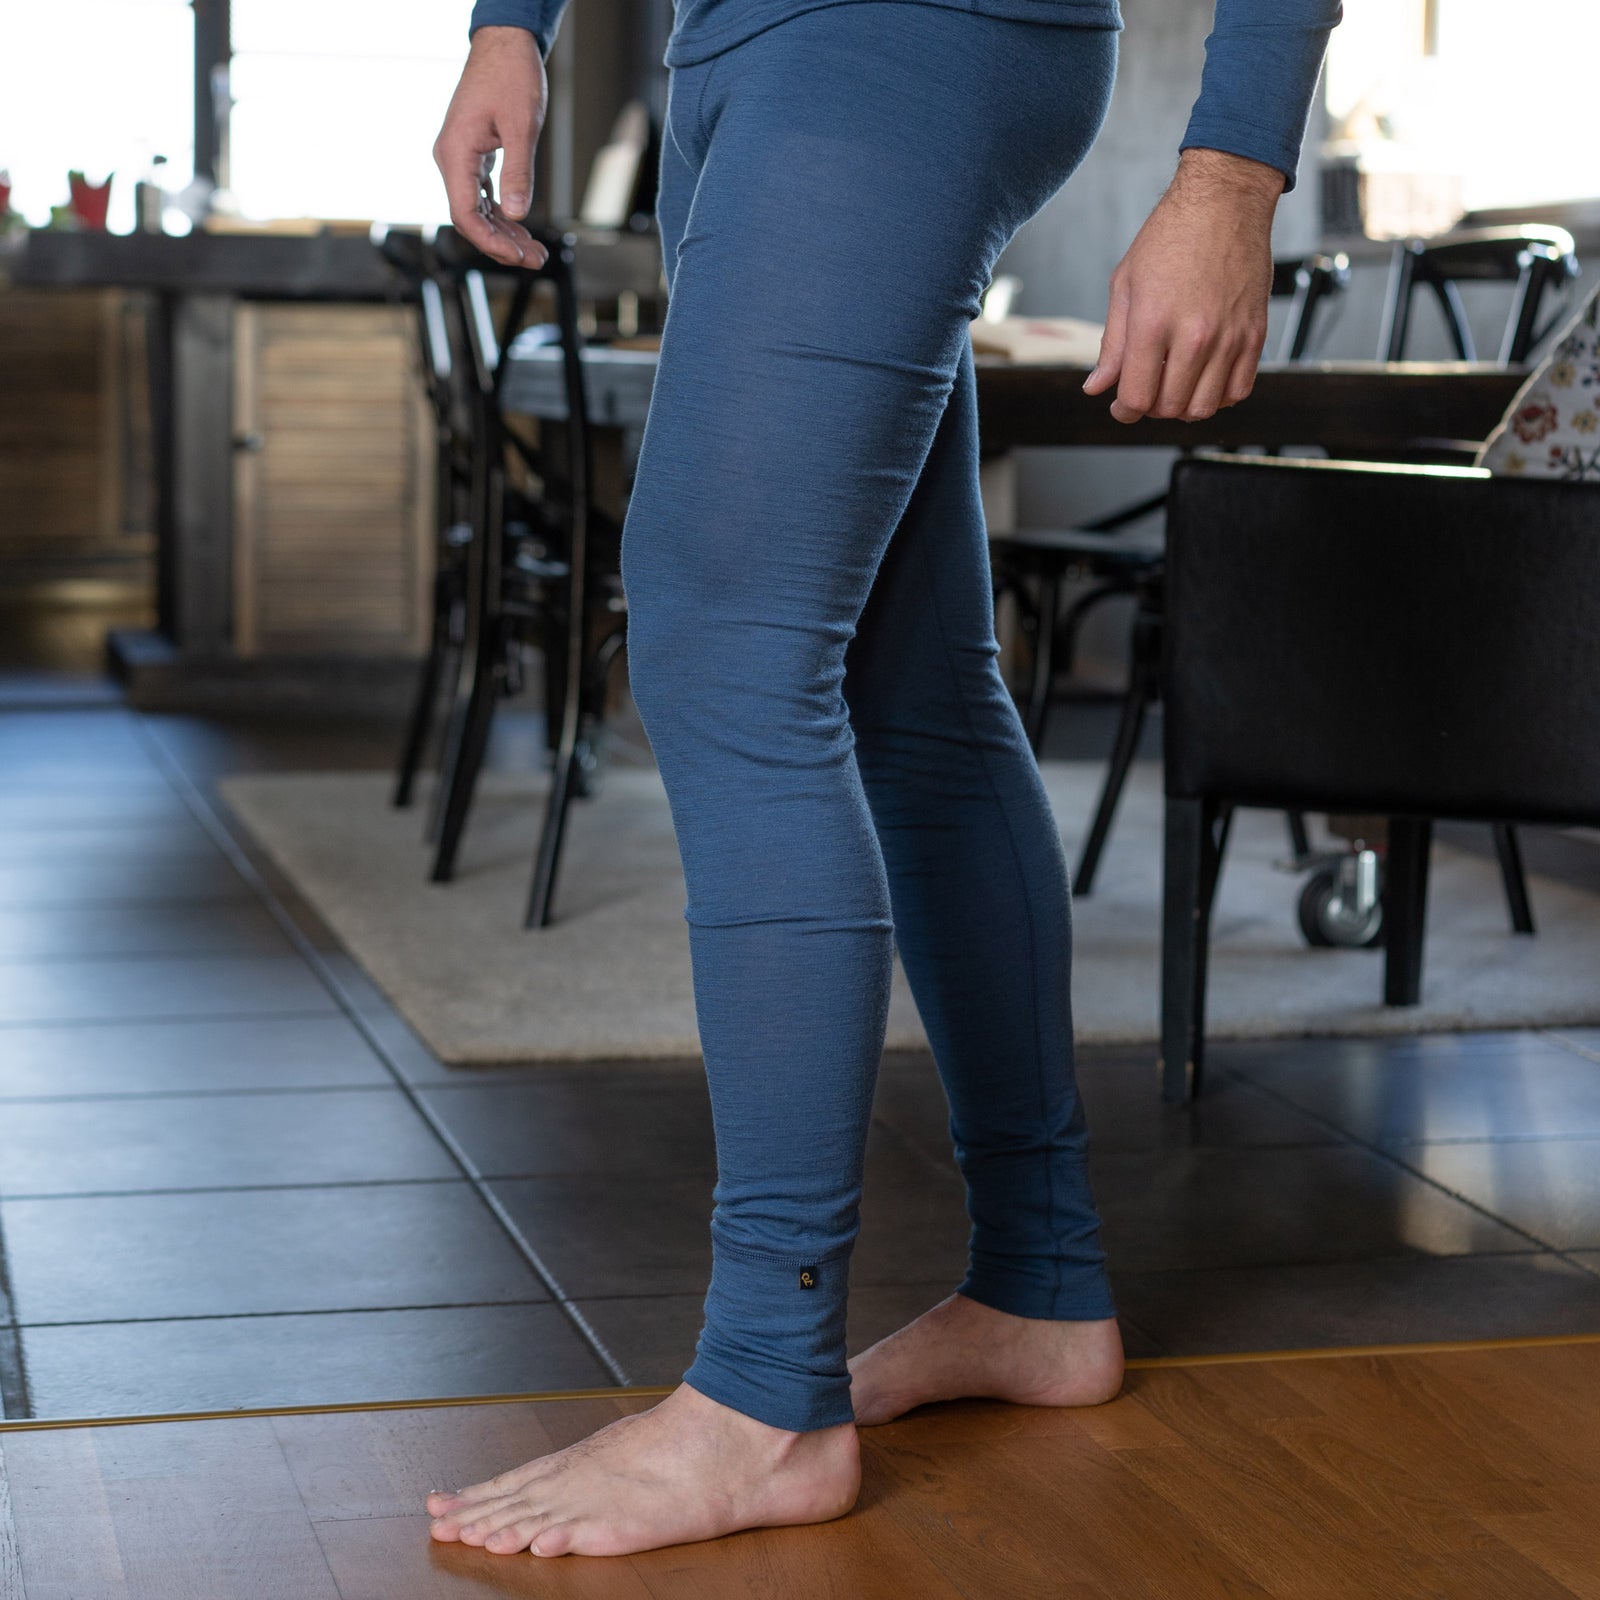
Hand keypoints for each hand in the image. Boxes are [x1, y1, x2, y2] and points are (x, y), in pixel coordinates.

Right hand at [434, 25, 549, 266]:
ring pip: (478, 210)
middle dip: (502, 244)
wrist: (505, 44)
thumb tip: (517, 215)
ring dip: (505, 233)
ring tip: (535, 251)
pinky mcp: (472, 155)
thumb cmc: (511, 76)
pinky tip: (522, 228)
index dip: (490, 242)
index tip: (517, 256)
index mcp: (456, 153)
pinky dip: (502, 214)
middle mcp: (451, 158)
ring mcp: (460, 158)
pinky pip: (482, 194)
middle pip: (471, 218)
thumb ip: (518, 173)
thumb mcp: (522, 127)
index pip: (465, 215)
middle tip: (535, 259)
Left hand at [1083, 149, 1281, 423]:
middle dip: (1151, 408)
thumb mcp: (1126, 285)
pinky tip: (1204, 379)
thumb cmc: (1171, 236)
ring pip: (1204, 408)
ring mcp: (1229, 337)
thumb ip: (1113, 344)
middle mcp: (1194, 335)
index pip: (1137, 398)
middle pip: (1170, 408)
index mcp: (1153, 323)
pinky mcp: (1255, 333)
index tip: (1121, 406)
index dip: (1124, 411)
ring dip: (1183, 407)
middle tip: (1147, 388)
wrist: (1225, 201)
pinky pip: (1238, 390)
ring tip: (1174, 385)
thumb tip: (1097, 387)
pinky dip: (1218, 396)